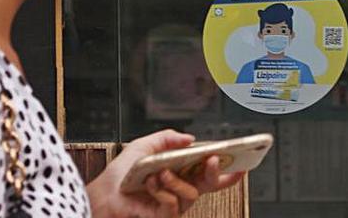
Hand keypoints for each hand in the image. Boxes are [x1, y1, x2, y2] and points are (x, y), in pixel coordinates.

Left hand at [86, 129, 244, 217]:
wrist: (106, 192)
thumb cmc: (123, 172)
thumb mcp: (146, 145)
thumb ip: (168, 138)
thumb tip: (190, 138)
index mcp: (182, 172)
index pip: (210, 173)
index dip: (228, 171)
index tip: (242, 163)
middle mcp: (182, 188)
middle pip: (210, 184)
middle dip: (214, 171)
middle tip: (211, 159)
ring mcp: (175, 203)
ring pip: (191, 194)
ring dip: (175, 180)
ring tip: (161, 171)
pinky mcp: (165, 215)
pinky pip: (173, 204)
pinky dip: (161, 191)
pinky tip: (151, 183)